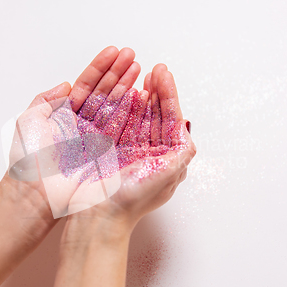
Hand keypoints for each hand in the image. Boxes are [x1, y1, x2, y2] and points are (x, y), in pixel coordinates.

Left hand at [6, 46, 140, 217]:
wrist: (36, 196)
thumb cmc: (29, 162)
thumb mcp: (30, 121)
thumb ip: (47, 100)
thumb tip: (66, 85)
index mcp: (65, 115)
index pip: (86, 85)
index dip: (100, 68)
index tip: (114, 52)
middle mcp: (83, 125)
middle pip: (104, 92)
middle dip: (118, 73)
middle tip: (132, 56)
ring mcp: (96, 139)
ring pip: (115, 107)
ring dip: (128, 87)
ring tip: (140, 69)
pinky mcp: (107, 154)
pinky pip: (122, 128)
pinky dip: (132, 111)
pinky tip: (141, 95)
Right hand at [67, 63, 195, 229]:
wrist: (98, 216)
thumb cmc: (131, 199)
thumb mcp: (168, 174)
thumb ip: (182, 150)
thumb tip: (187, 127)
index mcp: (164, 158)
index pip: (170, 119)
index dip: (169, 95)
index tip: (163, 74)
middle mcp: (148, 153)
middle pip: (155, 114)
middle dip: (157, 91)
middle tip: (155, 70)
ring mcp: (128, 150)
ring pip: (137, 115)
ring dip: (140, 94)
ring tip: (141, 74)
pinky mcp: (109, 150)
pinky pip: (118, 122)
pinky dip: (121, 106)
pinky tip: (124, 93)